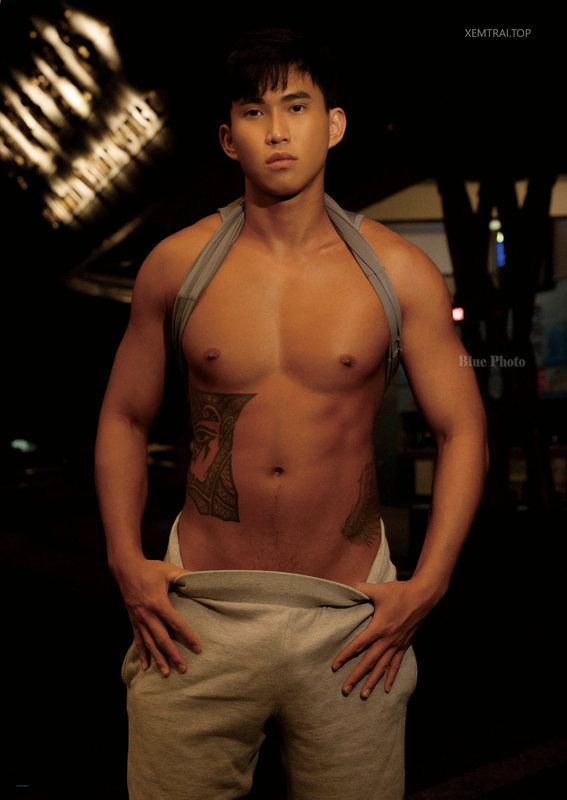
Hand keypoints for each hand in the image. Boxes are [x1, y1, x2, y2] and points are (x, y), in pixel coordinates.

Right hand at [115, 557, 201, 677]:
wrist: (126, 569)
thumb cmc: (149, 569)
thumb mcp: (168, 570)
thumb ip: (185, 575)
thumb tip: (203, 578)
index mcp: (158, 602)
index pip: (175, 623)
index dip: (187, 636)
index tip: (197, 648)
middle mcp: (147, 615)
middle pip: (162, 639)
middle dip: (173, 655)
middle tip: (184, 669)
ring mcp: (139, 619)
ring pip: (150, 643)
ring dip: (158, 659)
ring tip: (167, 673)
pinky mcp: (133, 620)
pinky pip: (138, 640)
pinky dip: (142, 654)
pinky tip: (146, 666)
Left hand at [331, 579, 433, 696]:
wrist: (424, 596)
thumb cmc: (400, 592)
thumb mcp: (379, 589)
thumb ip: (361, 588)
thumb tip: (346, 586)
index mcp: (379, 628)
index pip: (359, 645)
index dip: (346, 656)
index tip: (335, 666)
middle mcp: (388, 640)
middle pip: (369, 662)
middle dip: (356, 676)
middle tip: (345, 690)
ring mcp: (397, 644)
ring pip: (382, 667)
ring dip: (372, 681)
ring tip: (363, 695)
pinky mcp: (404, 645)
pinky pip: (396, 664)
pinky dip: (391, 677)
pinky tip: (386, 688)